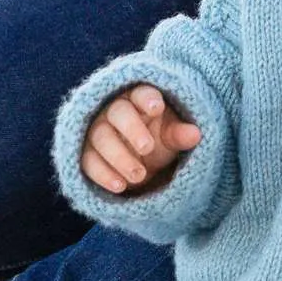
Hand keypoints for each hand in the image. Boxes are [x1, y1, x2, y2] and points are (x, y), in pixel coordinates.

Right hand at [80, 84, 201, 196]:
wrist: (138, 159)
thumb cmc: (157, 137)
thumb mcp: (170, 135)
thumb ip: (179, 133)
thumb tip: (196, 134)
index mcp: (139, 99)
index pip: (141, 93)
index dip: (147, 99)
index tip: (157, 108)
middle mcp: (114, 110)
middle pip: (118, 113)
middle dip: (132, 129)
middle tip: (147, 148)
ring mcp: (97, 131)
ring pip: (101, 138)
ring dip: (119, 157)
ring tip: (139, 176)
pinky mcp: (86, 153)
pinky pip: (89, 161)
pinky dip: (103, 174)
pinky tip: (119, 187)